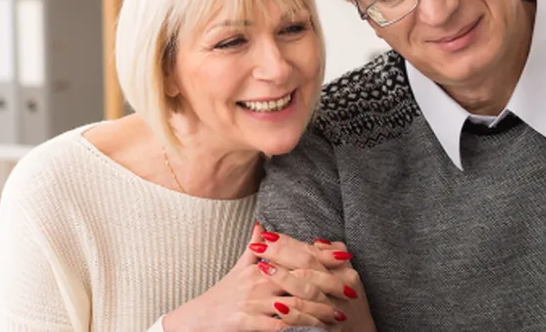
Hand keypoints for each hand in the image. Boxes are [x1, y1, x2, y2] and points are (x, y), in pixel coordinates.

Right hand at [161, 223, 343, 331]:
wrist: (196, 319)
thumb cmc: (221, 295)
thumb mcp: (238, 268)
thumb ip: (254, 248)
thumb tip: (261, 224)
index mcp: (259, 265)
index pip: (296, 257)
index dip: (322, 257)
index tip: (345, 257)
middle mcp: (257, 280)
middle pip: (300, 279)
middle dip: (327, 285)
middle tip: (349, 292)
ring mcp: (252, 302)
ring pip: (293, 304)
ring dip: (319, 311)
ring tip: (337, 317)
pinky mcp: (247, 322)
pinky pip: (279, 326)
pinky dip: (299, 327)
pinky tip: (314, 331)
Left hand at [250, 233, 374, 331]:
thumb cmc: (347, 301)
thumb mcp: (346, 275)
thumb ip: (331, 256)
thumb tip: (316, 241)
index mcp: (344, 271)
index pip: (311, 253)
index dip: (288, 243)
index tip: (267, 236)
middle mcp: (341, 287)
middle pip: (307, 266)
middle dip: (280, 255)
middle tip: (258, 248)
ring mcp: (334, 309)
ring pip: (308, 290)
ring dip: (284, 278)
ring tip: (262, 269)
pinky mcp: (327, 328)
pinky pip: (309, 320)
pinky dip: (293, 313)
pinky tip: (277, 306)